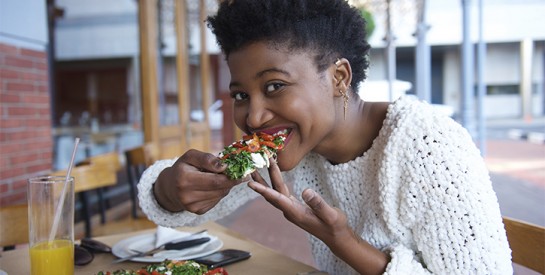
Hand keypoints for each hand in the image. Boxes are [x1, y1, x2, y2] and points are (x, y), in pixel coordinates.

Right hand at [153, 149, 242, 213]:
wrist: (170, 187)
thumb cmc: (183, 168)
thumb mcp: (191, 156)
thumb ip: (207, 159)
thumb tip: (224, 166)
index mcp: (184, 180)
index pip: (215, 181)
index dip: (232, 177)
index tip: (245, 172)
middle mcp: (187, 196)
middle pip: (219, 189)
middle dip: (232, 180)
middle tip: (242, 173)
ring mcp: (193, 207)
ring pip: (220, 195)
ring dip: (226, 185)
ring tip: (220, 176)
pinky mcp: (198, 212)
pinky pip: (217, 200)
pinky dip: (219, 192)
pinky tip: (213, 186)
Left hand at [248, 159, 388, 273]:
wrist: (336, 236)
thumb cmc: (335, 226)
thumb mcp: (330, 214)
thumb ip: (318, 203)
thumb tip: (306, 191)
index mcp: (295, 212)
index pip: (276, 199)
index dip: (263, 190)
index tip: (250, 183)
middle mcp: (290, 211)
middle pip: (272, 193)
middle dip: (262, 179)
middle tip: (252, 165)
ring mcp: (291, 209)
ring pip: (275, 192)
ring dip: (267, 179)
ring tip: (258, 167)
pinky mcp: (295, 207)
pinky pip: (281, 193)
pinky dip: (276, 183)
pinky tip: (274, 176)